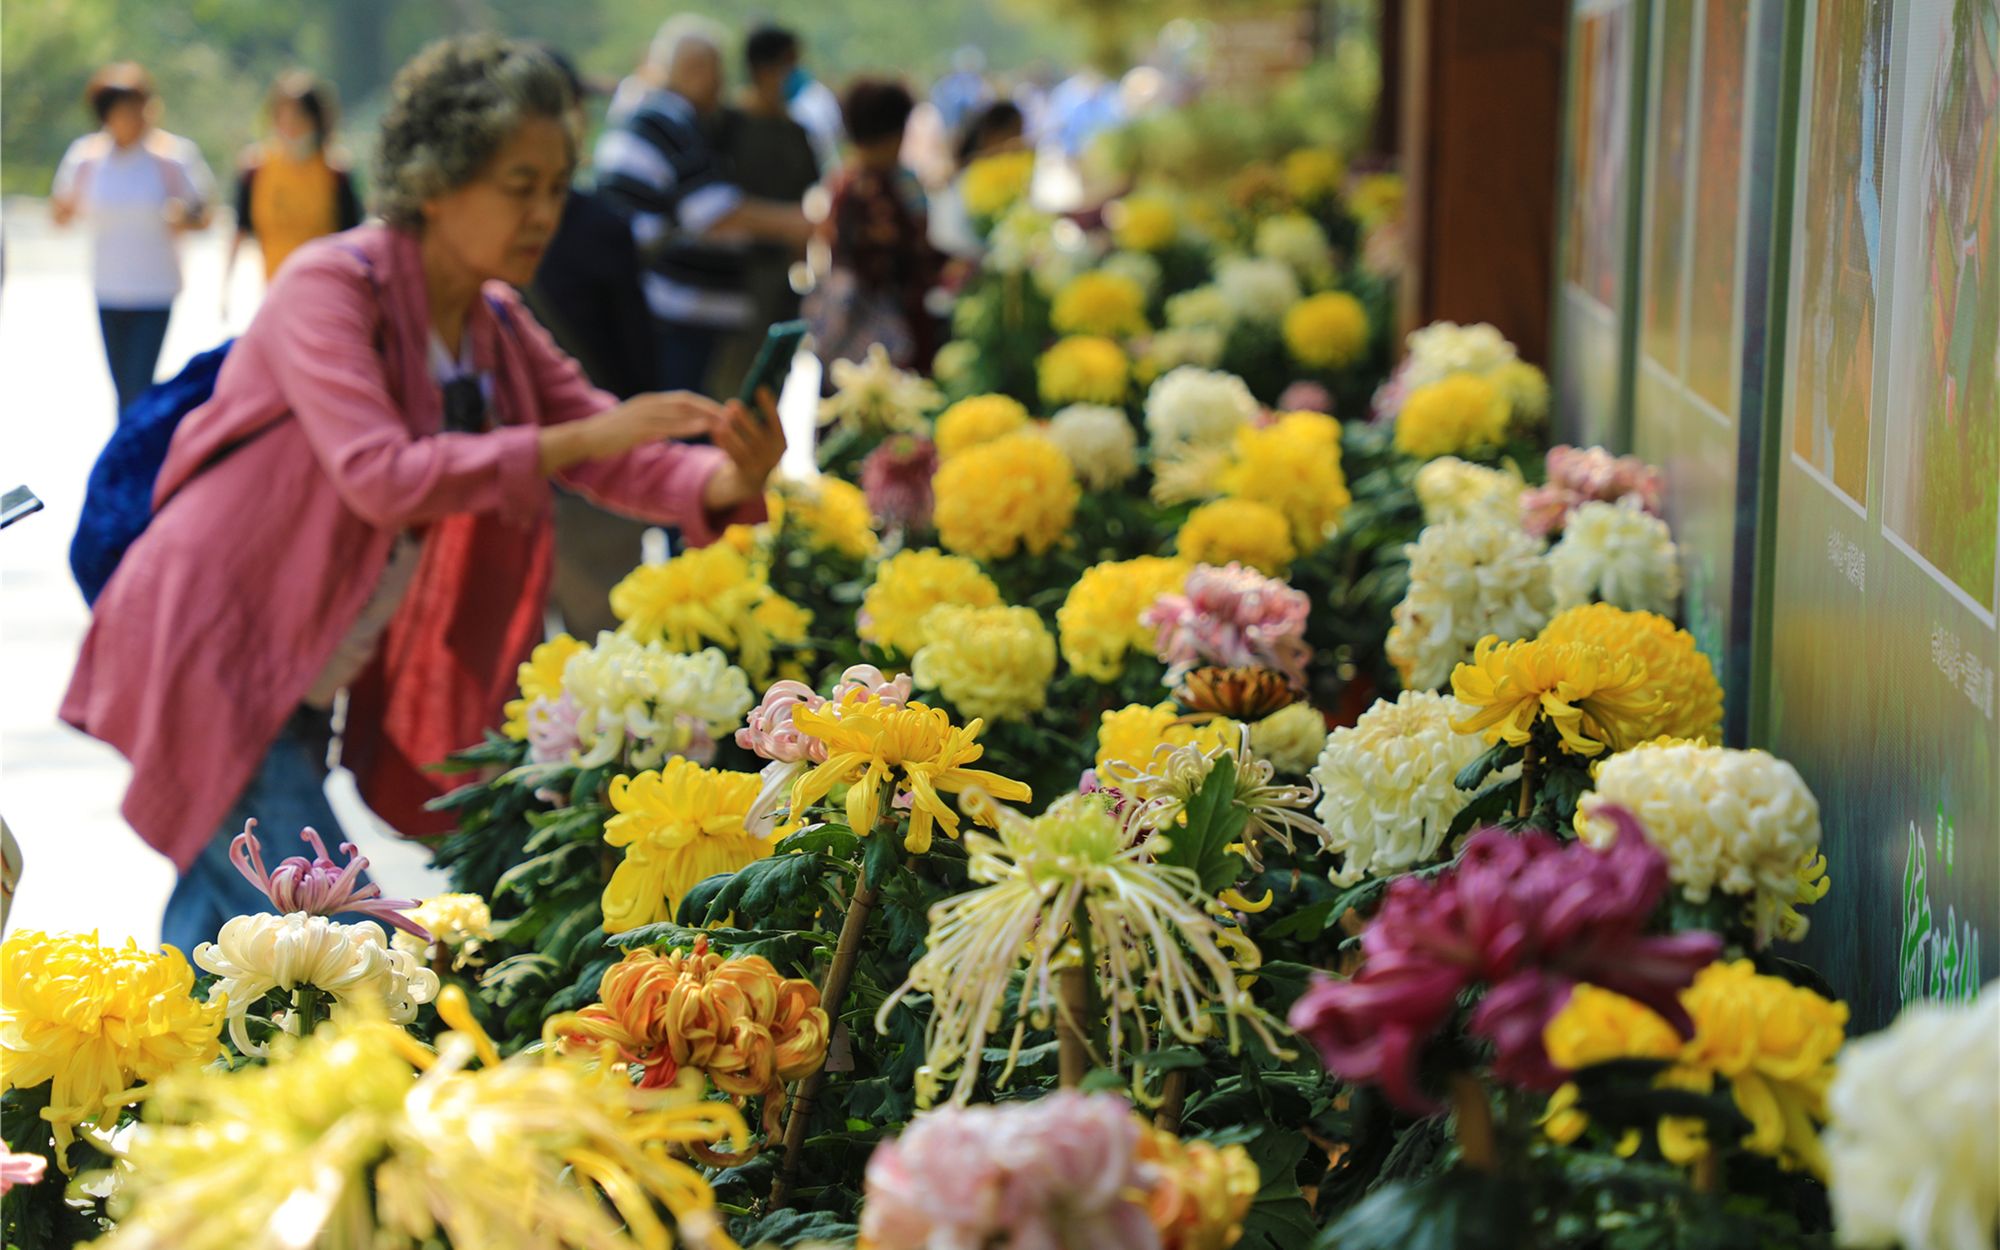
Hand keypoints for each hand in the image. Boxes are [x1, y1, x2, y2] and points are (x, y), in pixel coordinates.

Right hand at [588, 391, 724, 457]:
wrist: (584, 438)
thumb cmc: (610, 435)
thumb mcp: (636, 425)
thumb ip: (655, 423)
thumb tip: (673, 426)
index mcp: (649, 402)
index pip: (682, 399)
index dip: (704, 404)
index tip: (722, 411)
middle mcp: (648, 403)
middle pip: (686, 401)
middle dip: (710, 407)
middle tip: (731, 415)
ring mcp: (643, 414)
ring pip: (679, 411)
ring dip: (704, 415)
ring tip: (724, 421)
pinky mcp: (637, 428)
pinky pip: (667, 425)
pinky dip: (687, 425)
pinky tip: (703, 429)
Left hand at [701, 388, 786, 511]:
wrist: (751, 480)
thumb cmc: (756, 448)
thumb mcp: (764, 436)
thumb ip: (762, 418)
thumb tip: (756, 390)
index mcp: (781, 441)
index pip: (776, 421)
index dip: (768, 406)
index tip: (759, 388)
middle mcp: (775, 454)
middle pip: (758, 435)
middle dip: (744, 418)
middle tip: (732, 403)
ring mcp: (761, 466)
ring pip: (743, 446)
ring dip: (731, 430)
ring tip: (721, 418)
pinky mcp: (746, 473)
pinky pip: (733, 455)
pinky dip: (724, 443)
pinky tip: (715, 431)